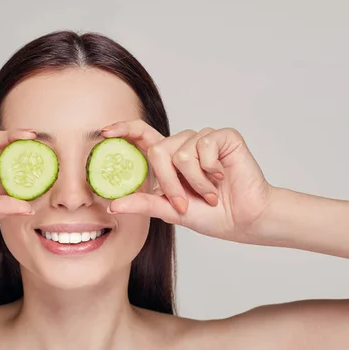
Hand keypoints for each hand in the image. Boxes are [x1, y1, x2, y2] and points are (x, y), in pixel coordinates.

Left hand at [102, 121, 273, 242]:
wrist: (244, 220)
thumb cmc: (210, 215)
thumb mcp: (171, 211)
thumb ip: (144, 203)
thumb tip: (112, 205)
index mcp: (168, 159)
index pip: (141, 135)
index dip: (123, 130)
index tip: (104, 132)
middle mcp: (183, 145)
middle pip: (158, 150)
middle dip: (170, 184)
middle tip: (185, 203)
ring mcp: (203, 139)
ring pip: (182, 153)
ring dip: (195, 182)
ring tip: (210, 193)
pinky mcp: (223, 137)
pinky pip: (205, 146)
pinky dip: (211, 170)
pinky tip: (222, 177)